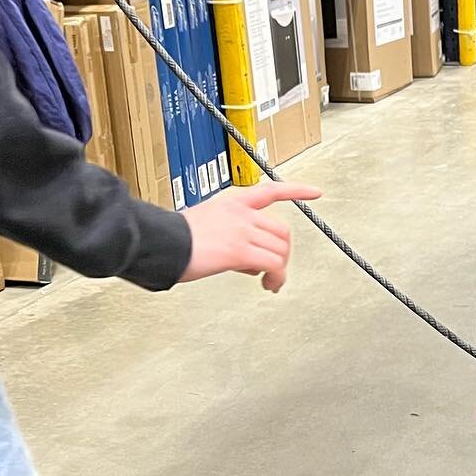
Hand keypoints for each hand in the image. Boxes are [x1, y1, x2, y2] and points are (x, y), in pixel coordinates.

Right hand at [179, 180, 322, 291]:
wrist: (160, 243)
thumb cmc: (173, 239)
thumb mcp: (203, 226)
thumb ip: (228, 235)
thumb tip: (246, 260)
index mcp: (232, 204)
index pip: (271, 191)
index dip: (297, 191)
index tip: (315, 192)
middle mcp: (240, 214)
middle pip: (282, 232)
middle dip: (282, 253)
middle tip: (273, 271)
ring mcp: (241, 231)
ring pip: (280, 250)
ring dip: (279, 270)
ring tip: (269, 283)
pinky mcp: (240, 251)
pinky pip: (274, 264)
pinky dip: (277, 277)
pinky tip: (269, 285)